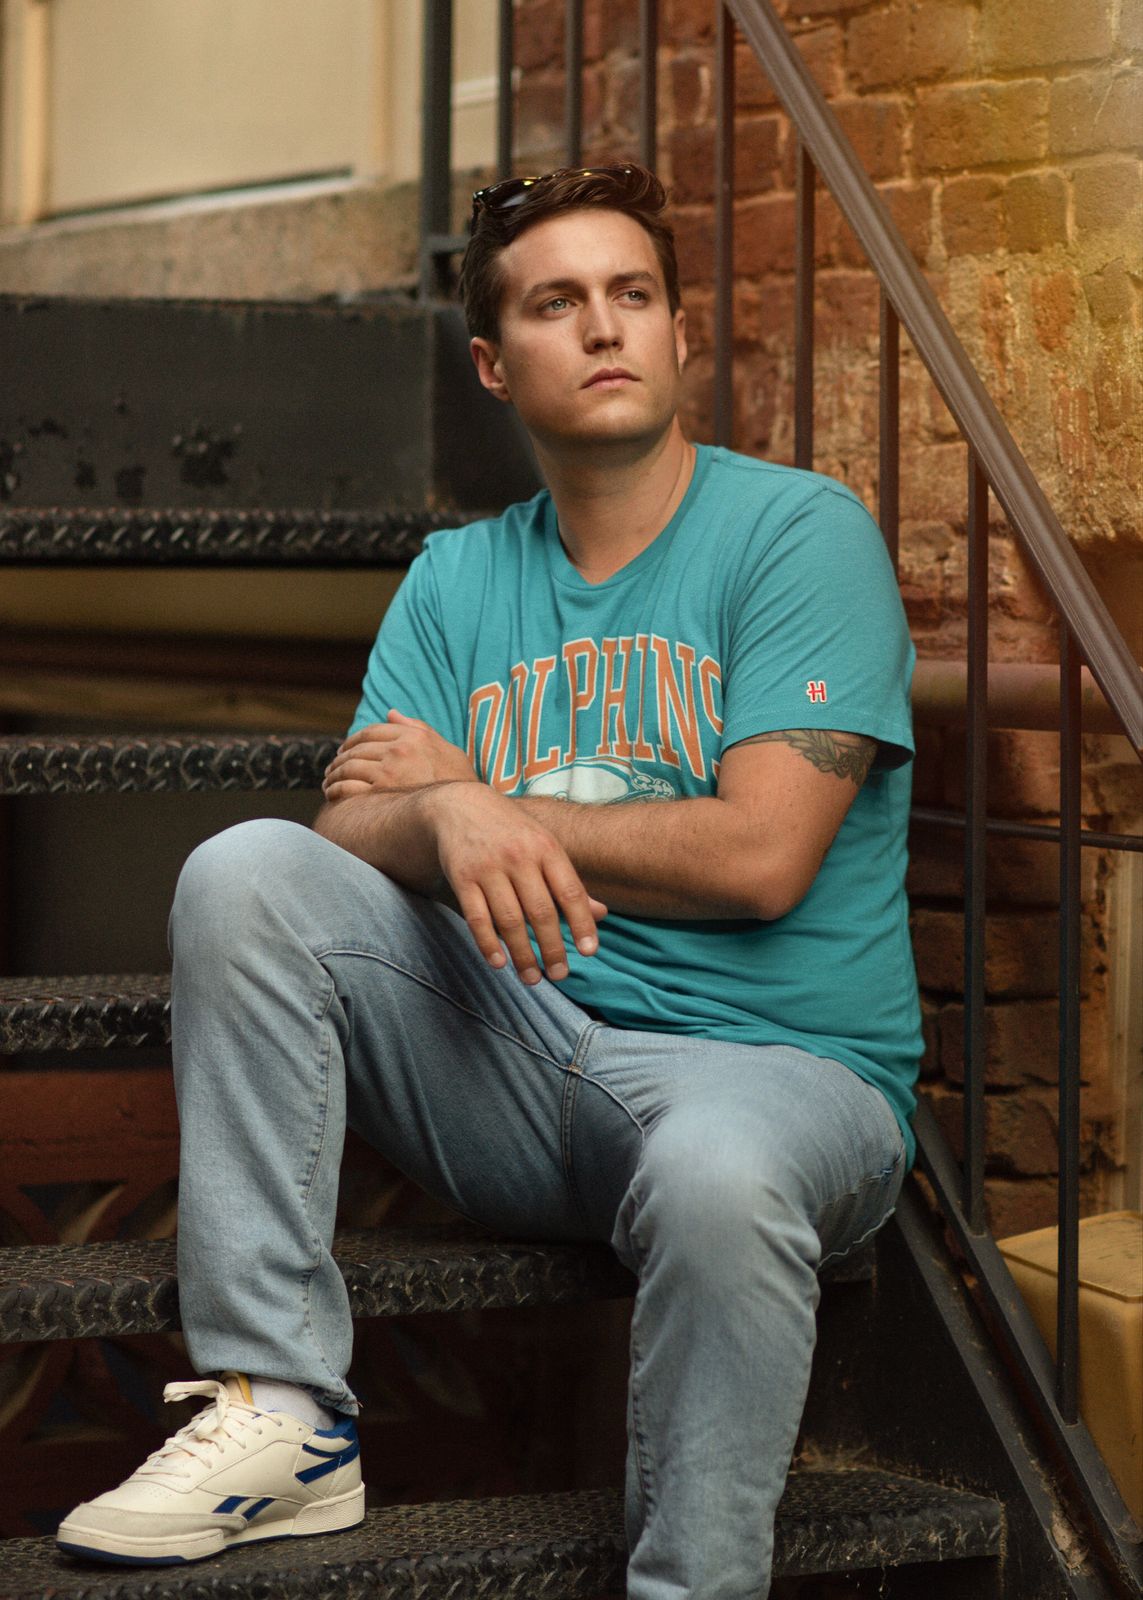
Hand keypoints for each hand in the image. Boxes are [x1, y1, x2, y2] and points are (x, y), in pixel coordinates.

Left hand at [323, 711, 477, 798]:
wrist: (466, 812)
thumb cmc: (461, 784)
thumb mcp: (447, 749)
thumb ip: (419, 728)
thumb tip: (391, 713)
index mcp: (413, 736)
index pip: (372, 731)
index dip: (354, 740)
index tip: (346, 749)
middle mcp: (399, 749)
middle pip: (357, 749)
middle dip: (340, 758)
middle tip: (331, 768)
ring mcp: (389, 771)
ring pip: (348, 767)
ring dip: (333, 774)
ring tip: (328, 783)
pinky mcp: (381, 794)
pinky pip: (348, 788)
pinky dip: (336, 789)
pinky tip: (332, 795)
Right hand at [424, 784, 606, 984]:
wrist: (459, 805)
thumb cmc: (511, 831)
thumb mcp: (544, 846)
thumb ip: (568, 882)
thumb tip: (602, 914)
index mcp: (546, 848)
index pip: (570, 891)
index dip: (582, 923)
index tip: (589, 952)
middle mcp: (519, 856)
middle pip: (541, 912)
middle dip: (552, 948)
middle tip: (560, 974)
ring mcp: (488, 867)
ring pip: (509, 920)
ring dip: (523, 955)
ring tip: (532, 978)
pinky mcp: (462, 877)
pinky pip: (477, 918)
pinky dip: (488, 944)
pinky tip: (499, 963)